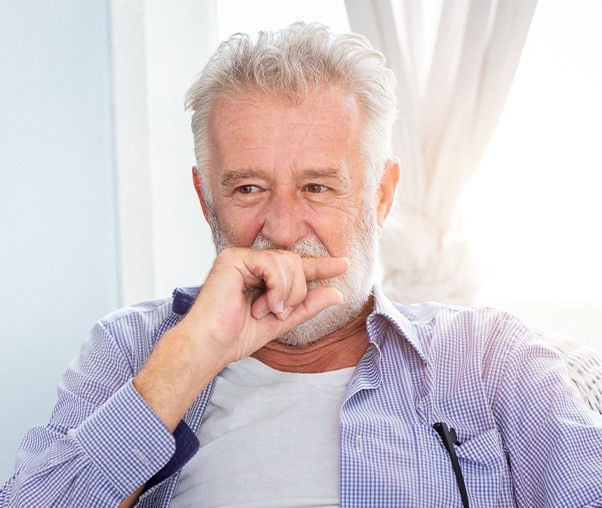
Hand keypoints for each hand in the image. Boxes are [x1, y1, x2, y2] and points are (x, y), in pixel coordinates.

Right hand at [183, 247, 349, 362]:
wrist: (210, 346)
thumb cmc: (236, 336)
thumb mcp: (281, 321)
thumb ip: (306, 306)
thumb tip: (336, 293)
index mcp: (261, 276)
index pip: (296, 266)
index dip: (321, 266)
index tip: (344, 265)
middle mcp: (251, 262)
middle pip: (295, 262)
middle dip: (297, 292)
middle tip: (278, 313)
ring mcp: (242, 257)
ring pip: (288, 262)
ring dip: (286, 293)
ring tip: (267, 311)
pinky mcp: (233, 257)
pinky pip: (273, 264)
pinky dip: (277, 287)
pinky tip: (264, 305)